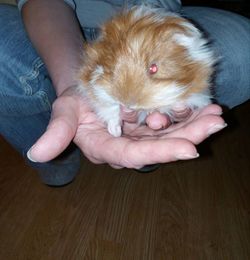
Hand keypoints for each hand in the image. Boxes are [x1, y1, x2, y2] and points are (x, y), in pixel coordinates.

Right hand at [27, 87, 225, 168]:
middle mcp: (128, 145)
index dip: (160, 153)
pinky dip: (188, 116)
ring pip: (170, 134)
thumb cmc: (75, 101)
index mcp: (107, 148)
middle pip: (161, 146)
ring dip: (195, 125)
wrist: (86, 89)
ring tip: (217, 115)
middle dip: (190, 136)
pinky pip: (171, 122)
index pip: (135, 155)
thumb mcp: (63, 113)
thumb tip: (36, 154)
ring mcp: (141, 134)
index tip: (191, 150)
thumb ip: (55, 133)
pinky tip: (205, 107)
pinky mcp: (149, 123)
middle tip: (216, 124)